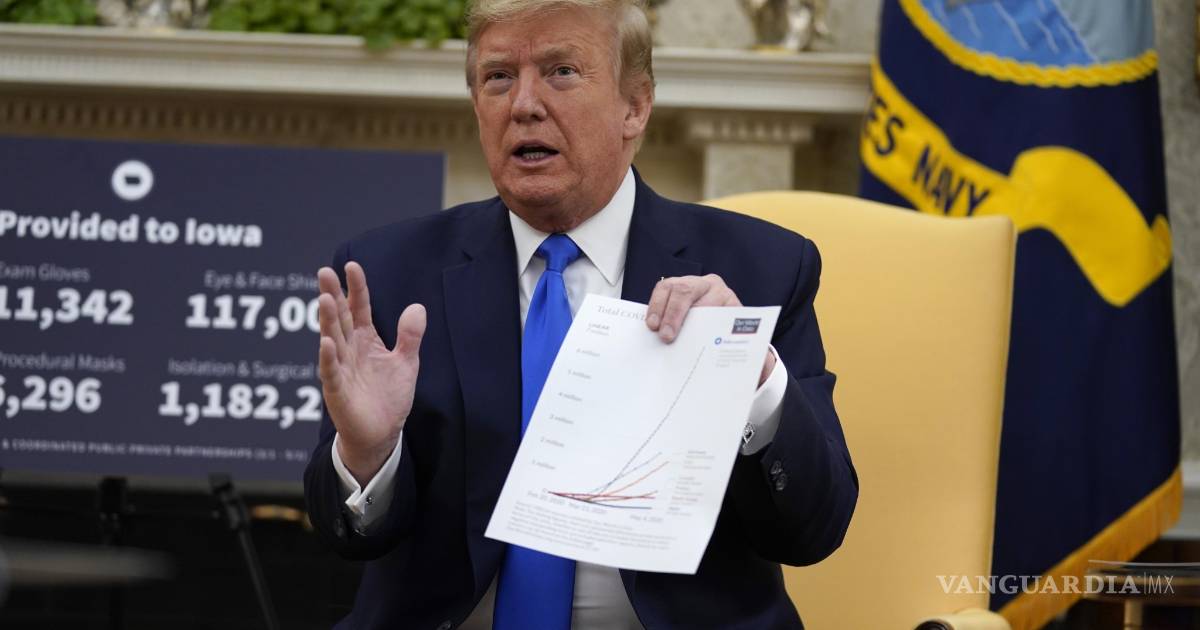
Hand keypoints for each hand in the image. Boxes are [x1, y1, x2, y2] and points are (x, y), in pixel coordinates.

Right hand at [317, 262, 425, 485]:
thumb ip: (409, 336)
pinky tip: (326, 342)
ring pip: (333, 340)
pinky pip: (331, 372)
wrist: (381, 434)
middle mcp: (349, 350)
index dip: (356, 288)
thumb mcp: (406, 363)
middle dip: (333, 296)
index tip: (352, 266)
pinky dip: (329, 358)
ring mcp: (340, 369)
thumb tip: (417, 306)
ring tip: (326, 300)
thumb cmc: (389, 397)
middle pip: (340, 318)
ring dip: (328, 321)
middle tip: (324, 273)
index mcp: (366, 340)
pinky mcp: (337, 391)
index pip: (359, 308)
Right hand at [646, 274, 775, 386]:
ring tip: (652, 327)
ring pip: (669, 287)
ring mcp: (688, 286)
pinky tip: (649, 324)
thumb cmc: (735, 343)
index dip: (694, 316)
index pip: (708, 300)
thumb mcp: (747, 349)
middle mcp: (708, 287)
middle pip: (686, 289)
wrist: (728, 337)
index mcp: (727, 297)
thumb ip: (755, 354)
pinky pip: (660, 294)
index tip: (680, 333)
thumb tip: (759, 362)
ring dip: (658, 306)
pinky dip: (653, 307)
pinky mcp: (672, 293)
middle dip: (672, 312)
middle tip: (664, 335)